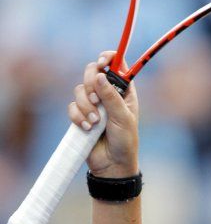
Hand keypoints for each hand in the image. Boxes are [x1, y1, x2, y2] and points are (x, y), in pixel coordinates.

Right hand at [68, 52, 139, 177]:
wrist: (112, 165)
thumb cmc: (125, 142)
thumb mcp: (123, 118)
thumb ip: (111, 97)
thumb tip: (100, 75)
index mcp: (123, 91)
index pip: (116, 64)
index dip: (108, 58)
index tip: (102, 62)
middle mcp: (107, 94)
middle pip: (91, 71)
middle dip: (90, 84)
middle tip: (96, 100)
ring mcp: (93, 104)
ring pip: (79, 89)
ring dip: (85, 105)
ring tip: (95, 122)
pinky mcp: (81, 115)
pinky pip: (72, 106)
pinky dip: (78, 116)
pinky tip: (88, 128)